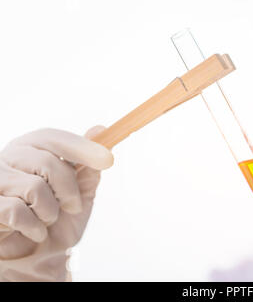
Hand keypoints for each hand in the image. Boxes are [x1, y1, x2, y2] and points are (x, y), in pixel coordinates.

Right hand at [0, 126, 112, 280]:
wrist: (32, 257)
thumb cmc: (55, 220)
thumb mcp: (80, 193)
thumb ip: (89, 165)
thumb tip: (100, 130)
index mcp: (31, 149)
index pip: (53, 138)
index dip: (82, 147)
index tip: (107, 159)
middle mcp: (9, 159)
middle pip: (48, 163)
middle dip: (69, 190)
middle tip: (72, 206)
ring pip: (35, 188)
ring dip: (50, 212)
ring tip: (46, 219)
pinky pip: (17, 212)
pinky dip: (35, 227)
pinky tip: (33, 231)